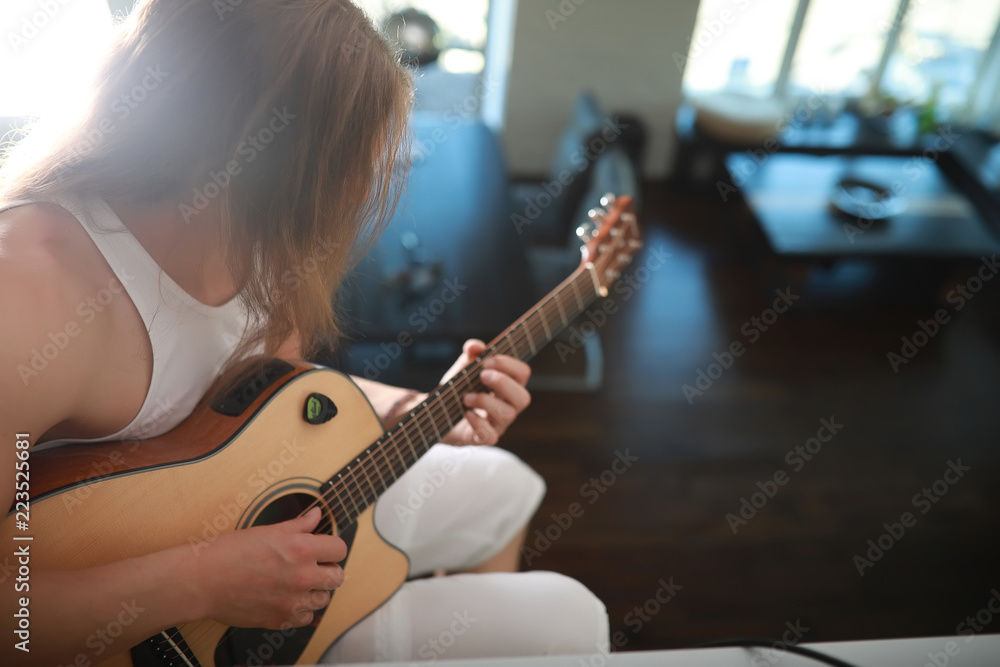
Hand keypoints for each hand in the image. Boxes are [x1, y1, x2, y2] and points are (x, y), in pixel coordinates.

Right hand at [192, 507, 346, 628]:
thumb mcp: (268, 530)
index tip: (325, 549)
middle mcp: (302, 576)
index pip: (339, 549)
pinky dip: (301, 610)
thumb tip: (316, 515)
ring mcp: (292, 601)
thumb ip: (299, 525)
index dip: (332, 547)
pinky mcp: (281, 619)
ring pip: (324, 599)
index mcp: (302, 549)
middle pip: (337, 577)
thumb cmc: (230, 552)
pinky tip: (289, 599)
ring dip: (316, 591)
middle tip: (315, 567)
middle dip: (328, 570)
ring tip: (300, 583)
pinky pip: (306, 618)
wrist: (203, 580)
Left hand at [439, 339, 531, 445]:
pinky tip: (466, 413)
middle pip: (523, 398)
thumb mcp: (463, 367)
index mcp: (508, 385)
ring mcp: (497, 424)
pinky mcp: (482, 438)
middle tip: (483, 375)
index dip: (509, 364)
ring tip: (466, 397)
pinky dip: (478, 423)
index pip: (523, 373)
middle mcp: (508, 405)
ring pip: (507, 415)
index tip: (488, 359)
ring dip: (486, 401)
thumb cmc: (458, 388)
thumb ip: (470, 354)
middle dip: (503, 383)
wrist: (437, 412)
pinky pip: (490, 436)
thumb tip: (475, 347)